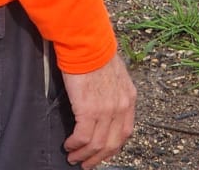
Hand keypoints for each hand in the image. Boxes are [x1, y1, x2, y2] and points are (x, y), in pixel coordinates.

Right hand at [61, 50, 135, 168]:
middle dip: (97, 158)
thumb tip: (105, 105)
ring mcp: (106, 110)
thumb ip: (115, 92)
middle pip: (111, 144)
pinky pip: (82, 137)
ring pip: (96, 145)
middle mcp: (121, 107)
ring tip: (73, 157)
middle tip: (86, 163)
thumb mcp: (115, 73)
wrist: (87, 41)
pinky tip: (69, 144)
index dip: (112, 147)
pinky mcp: (88, 110)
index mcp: (129, 98)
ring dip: (83, 155)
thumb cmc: (96, 51)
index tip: (102, 153)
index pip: (125, 133)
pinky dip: (74, 145)